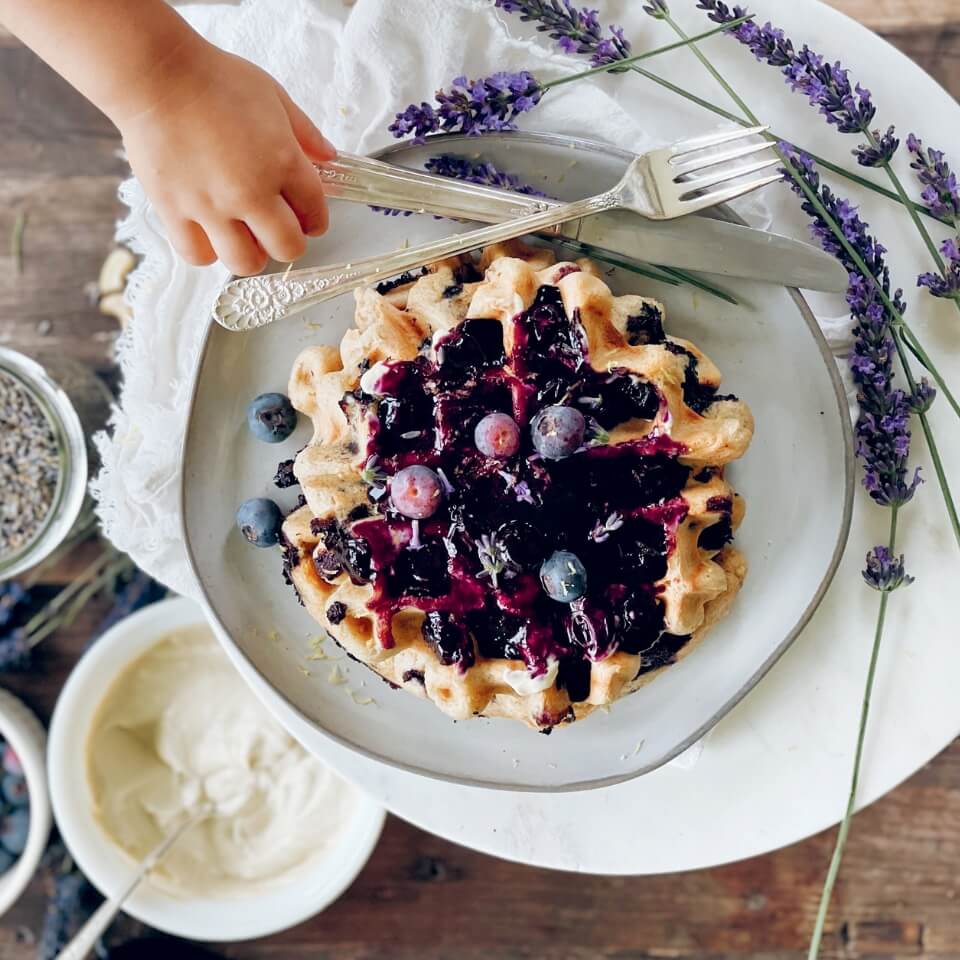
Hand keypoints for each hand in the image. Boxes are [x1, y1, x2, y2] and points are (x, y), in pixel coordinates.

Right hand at [118, 42, 335, 275]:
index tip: (307, 217)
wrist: (155, 73)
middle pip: (287, 248)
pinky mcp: (175, 211)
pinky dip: (206, 251)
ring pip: (246, 262)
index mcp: (282, 162)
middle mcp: (251, 192)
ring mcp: (211, 206)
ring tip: (243, 235)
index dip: (315, 219)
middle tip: (278, 229)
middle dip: (289, 242)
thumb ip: (305, 132)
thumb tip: (329, 157)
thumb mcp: (273, 96)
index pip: (315, 212)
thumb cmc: (213, 79)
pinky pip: (198, 255)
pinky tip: (208, 234)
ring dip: (251, 253)